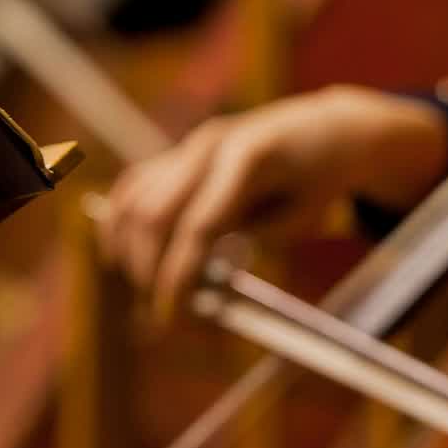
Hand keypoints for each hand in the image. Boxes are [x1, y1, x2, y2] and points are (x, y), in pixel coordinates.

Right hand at [98, 86, 447, 320]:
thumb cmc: (322, 176)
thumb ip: (257, 236)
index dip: (178, 276)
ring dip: (129, 252)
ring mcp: (191, 145)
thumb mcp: (305, 214)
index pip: (197, 226)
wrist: (327, 129)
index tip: (171, 318)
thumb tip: (200, 272)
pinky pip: (134, 186)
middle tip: (160, 315)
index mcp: (248, 157)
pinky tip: (119, 257)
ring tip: (145, 292)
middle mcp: (209, 145)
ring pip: (135, 200)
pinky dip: (120, 222)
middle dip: (148, 271)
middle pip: (154, 215)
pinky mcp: (181, 151)